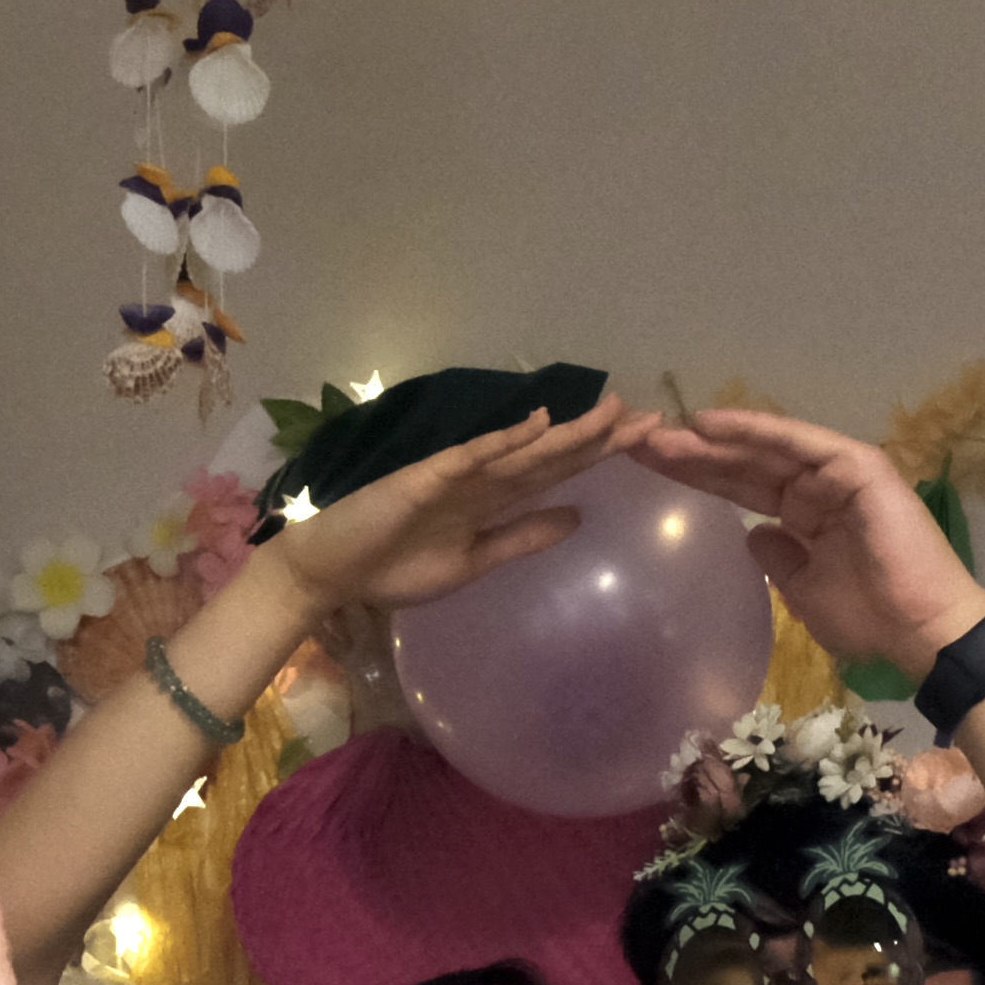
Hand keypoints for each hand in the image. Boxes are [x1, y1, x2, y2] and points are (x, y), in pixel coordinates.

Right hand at [270, 400, 638, 617]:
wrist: (333, 573)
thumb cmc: (395, 569)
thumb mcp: (475, 561)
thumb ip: (523, 537)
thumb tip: (577, 517)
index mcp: (494, 500)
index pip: (557, 472)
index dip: (599, 455)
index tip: (644, 441)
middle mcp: (483, 479)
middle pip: (552, 454)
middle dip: (600, 437)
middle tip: (650, 417)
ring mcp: (456, 475)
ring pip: (524, 449)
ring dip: (568, 431)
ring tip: (612, 411)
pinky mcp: (427, 477)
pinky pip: (474, 456)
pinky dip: (506, 439)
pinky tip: (540, 422)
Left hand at [631, 407, 984, 671]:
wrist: (923, 632)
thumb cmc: (871, 621)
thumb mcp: (805, 595)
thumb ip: (778, 562)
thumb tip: (753, 536)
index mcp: (808, 515)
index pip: (741, 489)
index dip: (697, 477)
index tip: (649, 468)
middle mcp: (820, 486)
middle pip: (745, 463)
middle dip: (692, 453)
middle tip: (636, 440)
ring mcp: (838, 471)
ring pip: (765, 448)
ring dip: (713, 438)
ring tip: (661, 432)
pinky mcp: (856, 465)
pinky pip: (796, 442)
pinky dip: (753, 430)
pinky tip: (709, 425)